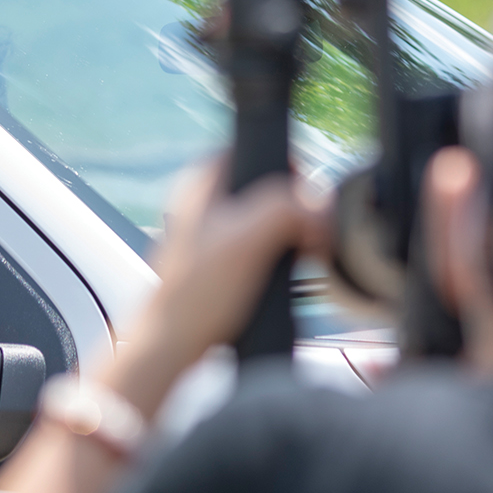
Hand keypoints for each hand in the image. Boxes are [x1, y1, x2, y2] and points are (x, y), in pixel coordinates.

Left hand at [117, 156, 326, 412]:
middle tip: (315, 229)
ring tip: (310, 251)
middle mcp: (205, 204)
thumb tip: (319, 201)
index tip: (308, 192)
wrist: (174, 344)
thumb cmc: (195, 295)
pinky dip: (287, 253)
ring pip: (272, 216)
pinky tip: (296, 270)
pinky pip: (268, 246)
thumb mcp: (246, 239)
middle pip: (270, 185)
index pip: (254, 148)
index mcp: (201, 184)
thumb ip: (284, 208)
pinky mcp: (225, 262)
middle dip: (299, 204)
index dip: (289, 164)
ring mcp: (215, 234)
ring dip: (297, 231)